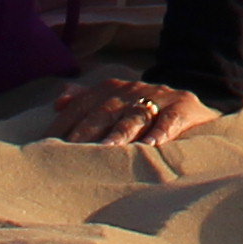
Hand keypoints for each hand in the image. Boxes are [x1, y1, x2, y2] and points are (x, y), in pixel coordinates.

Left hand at [55, 71, 216, 146]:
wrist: (194, 106)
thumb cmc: (147, 110)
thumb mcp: (118, 103)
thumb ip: (87, 101)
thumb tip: (58, 101)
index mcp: (112, 89)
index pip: (82, 106)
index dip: (64, 125)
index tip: (47, 146)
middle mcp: (132, 90)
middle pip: (105, 111)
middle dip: (87, 132)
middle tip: (71, 153)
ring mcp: (159, 97)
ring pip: (134, 116)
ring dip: (120, 133)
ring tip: (108, 149)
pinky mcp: (184, 106)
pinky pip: (170, 120)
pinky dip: (161, 132)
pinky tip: (150, 146)